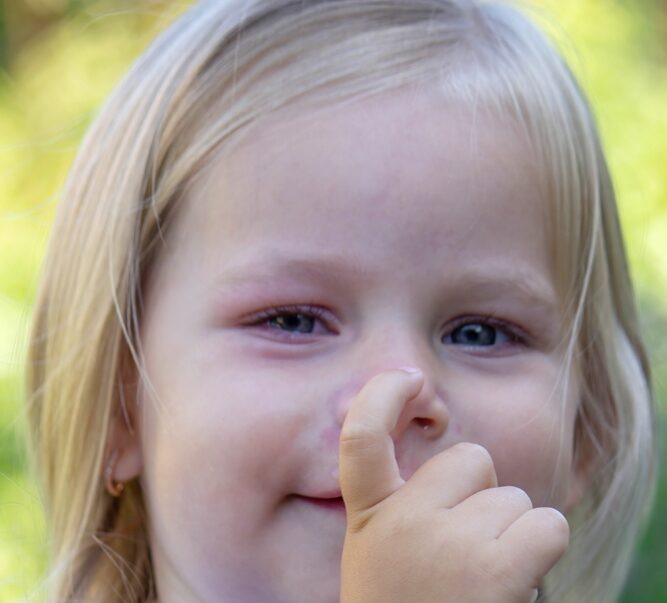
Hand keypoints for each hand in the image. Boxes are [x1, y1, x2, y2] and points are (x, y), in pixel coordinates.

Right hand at [338, 369, 568, 602]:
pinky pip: (546, 523)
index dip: (382, 396)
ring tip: (482, 581)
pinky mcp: (495, 568)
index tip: (408, 380)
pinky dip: (543, 548)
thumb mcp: (387, 556)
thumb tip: (463, 456)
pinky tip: (515, 583)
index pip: (360, 439)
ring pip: (513, 497)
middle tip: (464, 549)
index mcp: (371, 519)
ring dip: (511, 532)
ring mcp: (448, 542)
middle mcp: (403, 522)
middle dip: (480, 493)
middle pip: (470, 459)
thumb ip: (407, 507)